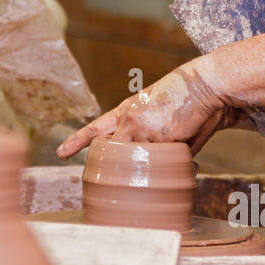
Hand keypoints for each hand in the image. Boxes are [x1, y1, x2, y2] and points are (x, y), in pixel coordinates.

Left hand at [56, 56, 242, 158]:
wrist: (204, 85)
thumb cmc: (188, 101)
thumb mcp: (160, 114)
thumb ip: (154, 139)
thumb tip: (159, 163)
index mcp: (126, 110)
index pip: (95, 128)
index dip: (77, 141)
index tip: (60, 153)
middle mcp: (129, 120)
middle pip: (110, 150)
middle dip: (109, 165)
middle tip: (101, 178)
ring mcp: (142, 131)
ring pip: (134, 161)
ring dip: (144, 167)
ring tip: (157, 158)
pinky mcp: (159, 139)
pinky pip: (157, 163)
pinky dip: (167, 165)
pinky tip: (176, 152)